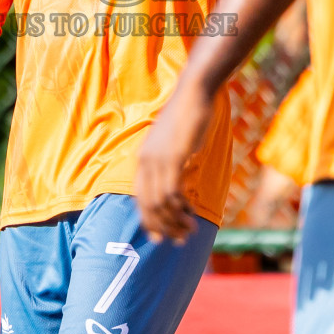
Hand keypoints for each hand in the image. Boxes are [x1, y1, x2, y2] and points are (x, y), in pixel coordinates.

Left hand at [135, 82, 213, 242]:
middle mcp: (144, 161)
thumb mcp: (173, 142)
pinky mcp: (173, 157)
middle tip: (179, 241)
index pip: (138, 198)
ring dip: (174, 222)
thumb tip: (177, 180)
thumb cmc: (188, 116)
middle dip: (163, 227)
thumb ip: (170, 161)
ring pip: (160, 203)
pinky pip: (172, 192)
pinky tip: (192, 217)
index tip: (160, 237)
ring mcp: (157, 159)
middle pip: (147, 205)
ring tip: (189, 233)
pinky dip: (181, 210)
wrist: (194, 93)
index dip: (149, 220)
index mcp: (142, 158)